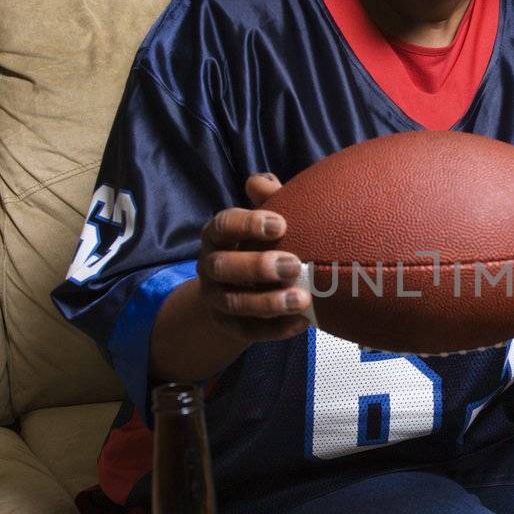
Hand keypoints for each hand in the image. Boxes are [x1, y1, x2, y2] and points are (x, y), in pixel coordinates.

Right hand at [195, 173, 311, 343]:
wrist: (239, 288)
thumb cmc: (258, 243)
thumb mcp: (262, 220)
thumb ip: (267, 198)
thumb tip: (264, 183)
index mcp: (218, 235)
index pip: (223, 226)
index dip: (248, 225)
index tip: (280, 224)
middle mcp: (210, 266)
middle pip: (223, 267)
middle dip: (257, 266)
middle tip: (294, 264)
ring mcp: (216, 298)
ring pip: (234, 302)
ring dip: (268, 302)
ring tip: (303, 299)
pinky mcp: (229, 326)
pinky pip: (248, 331)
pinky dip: (275, 329)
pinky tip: (303, 322)